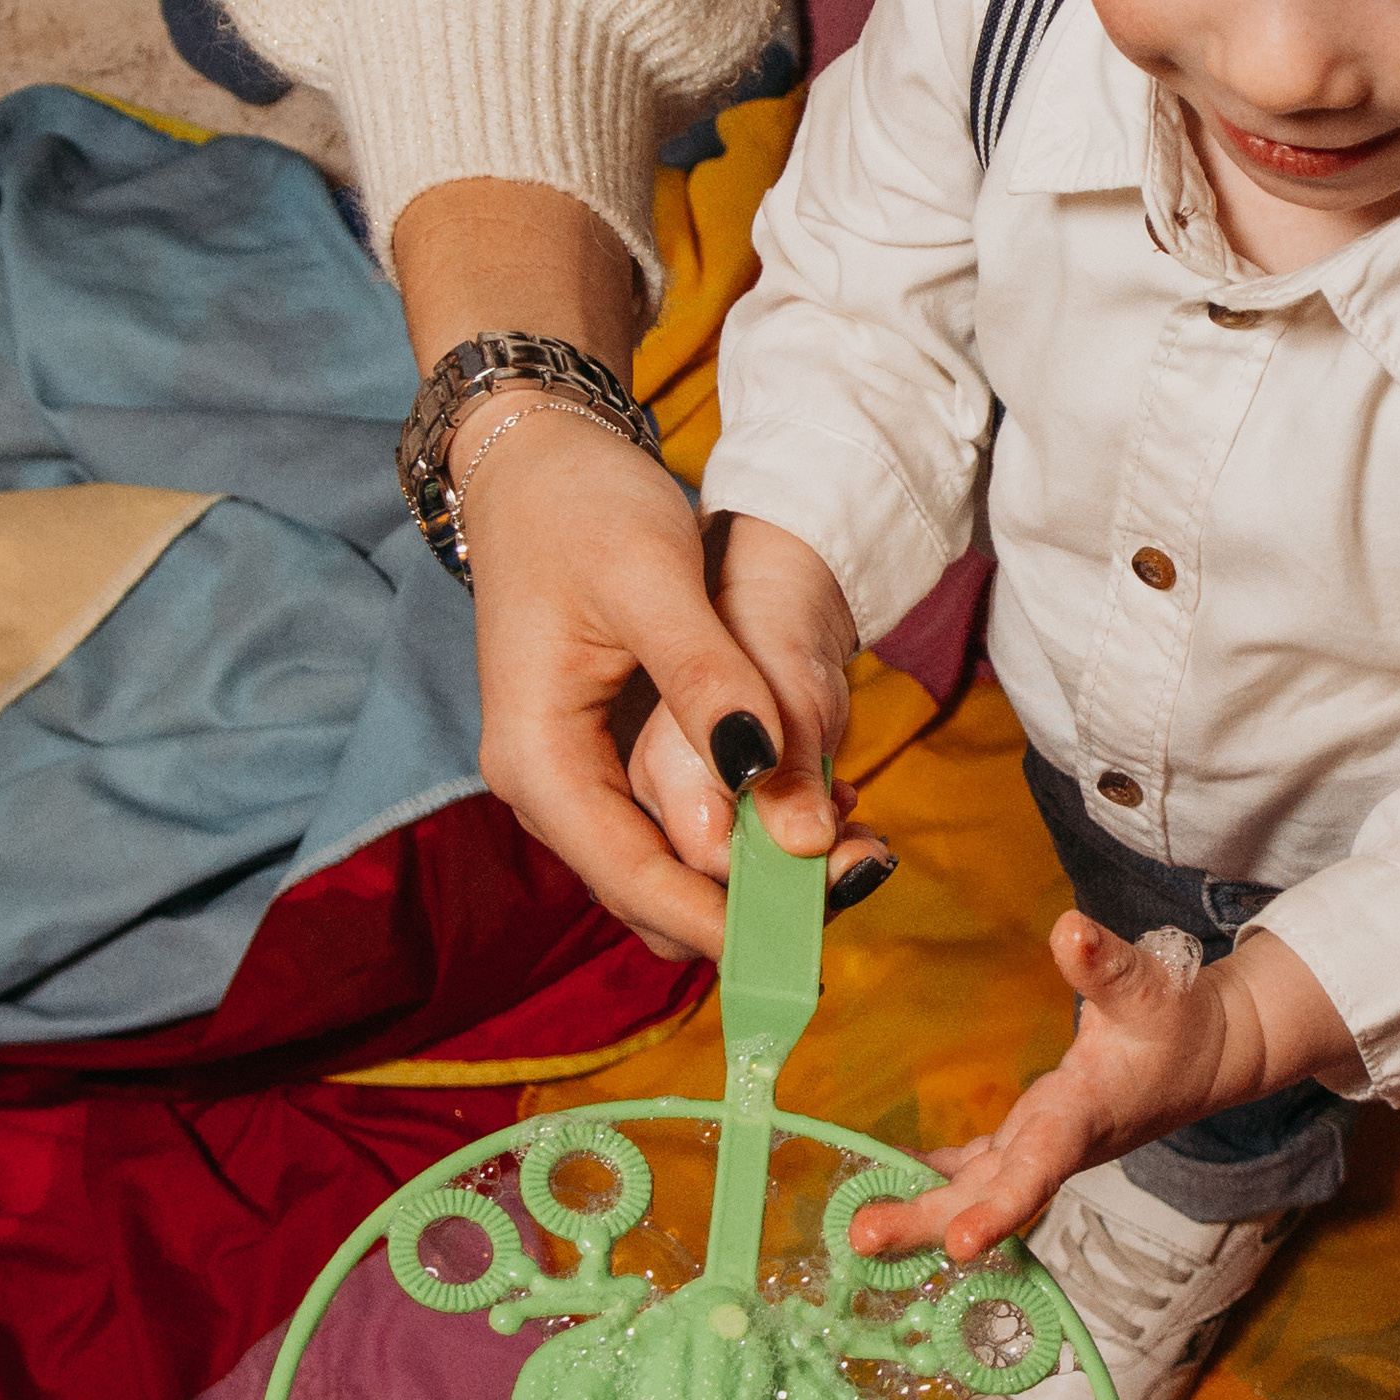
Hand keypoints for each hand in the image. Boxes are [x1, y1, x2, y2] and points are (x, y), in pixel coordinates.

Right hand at [457, 419, 883, 962]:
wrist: (538, 459)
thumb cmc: (583, 508)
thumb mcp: (653, 582)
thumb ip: (707, 683)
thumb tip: (762, 775)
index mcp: (538, 759)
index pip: (631, 876)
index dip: (719, 919)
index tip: (808, 939)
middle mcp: (549, 786)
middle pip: (651, 888)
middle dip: (750, 900)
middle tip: (861, 875)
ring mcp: (576, 775)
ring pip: (669, 862)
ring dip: (754, 866)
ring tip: (855, 841)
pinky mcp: (608, 756)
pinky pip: (675, 820)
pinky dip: (743, 823)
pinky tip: (816, 797)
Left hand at [850, 915, 1354, 1265]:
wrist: (1207, 1058)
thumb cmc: (1178, 1023)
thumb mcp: (1149, 987)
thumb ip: (1105, 964)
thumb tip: (1068, 928)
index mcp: (1083, 1116)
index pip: (1038, 1170)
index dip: (1000, 1209)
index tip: (960, 1243)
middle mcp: (1057, 1146)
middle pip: (988, 1196)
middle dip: (927, 1220)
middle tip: (861, 1238)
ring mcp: (1043, 1149)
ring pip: (975, 1190)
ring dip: (920, 1209)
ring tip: (858, 1228)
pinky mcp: (1035, 1140)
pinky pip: (976, 1170)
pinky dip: (934, 1176)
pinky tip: (886, 1176)